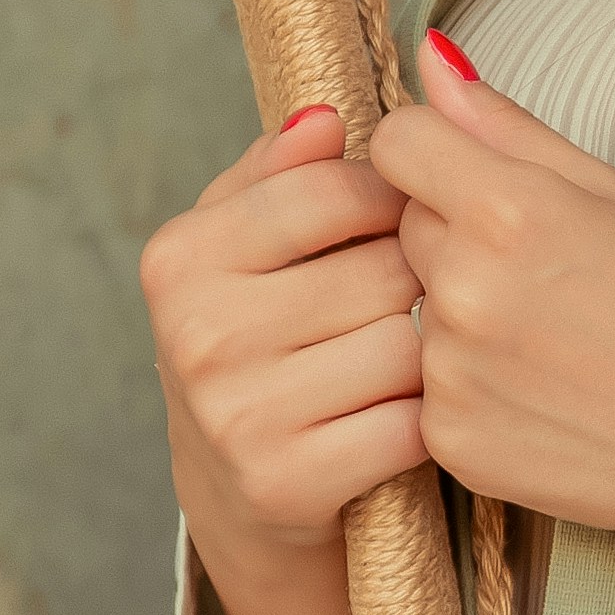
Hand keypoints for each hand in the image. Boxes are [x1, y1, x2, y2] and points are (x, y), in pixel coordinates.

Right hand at [138, 102, 419, 614]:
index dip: (394, 206)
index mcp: (180, 256)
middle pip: (386, 269)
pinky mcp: (284, 482)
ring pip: (407, 346)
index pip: (339, 189)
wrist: (245, 498)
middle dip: (419, 284)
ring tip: (413, 364)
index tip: (396, 229)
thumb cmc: (269, 345)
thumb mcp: (251, 251)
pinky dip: (431, 423)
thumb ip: (286, 174)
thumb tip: (327, 116)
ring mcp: (235, 412)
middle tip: (411, 310)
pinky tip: (412, 420)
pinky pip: (412, 424)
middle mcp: (196, 332)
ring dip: (433, 356)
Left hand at [370, 36, 614, 594]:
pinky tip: (540, 394)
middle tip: (543, 276)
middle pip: (405, 224)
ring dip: (459, 315)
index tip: (472, 180)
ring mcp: (452, 370)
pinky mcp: (450, 437)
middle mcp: (467, 288)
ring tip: (548, 343)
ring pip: (414, 308)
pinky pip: (427, 386)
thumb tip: (432, 60)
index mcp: (510, 208)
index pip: (397, 142)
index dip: (434, 154)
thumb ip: (509, 126)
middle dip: (456, 236)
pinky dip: (471, 387)